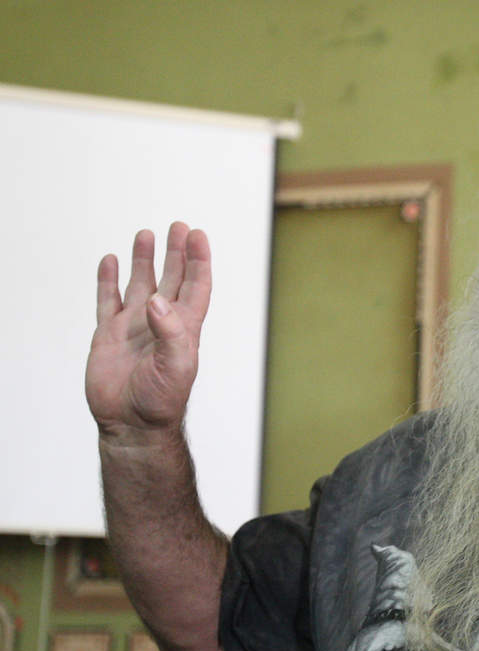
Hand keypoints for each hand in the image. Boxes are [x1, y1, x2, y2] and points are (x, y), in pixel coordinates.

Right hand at [85, 222, 211, 442]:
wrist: (131, 425)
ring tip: (146, 234)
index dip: (199, 261)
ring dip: (144, 260)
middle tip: (178, 225)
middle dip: (176, 253)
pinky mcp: (108, 335)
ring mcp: (134, 327)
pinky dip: (108, 280)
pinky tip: (110, 261)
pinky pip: (108, 300)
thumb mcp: (176, 366)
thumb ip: (170, 332)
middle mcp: (161, 322)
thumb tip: (158, 301)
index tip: (198, 235)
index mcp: (184, 328)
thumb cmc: (161, 401)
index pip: (196, 286)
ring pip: (140, 283)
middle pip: (172, 278)